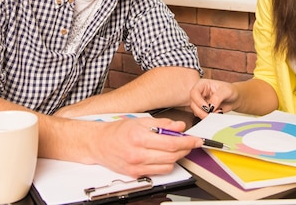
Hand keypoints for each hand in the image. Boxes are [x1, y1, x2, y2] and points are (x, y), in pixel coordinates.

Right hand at [83, 117, 202, 177]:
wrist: (98, 144)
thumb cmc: (117, 131)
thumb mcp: (140, 121)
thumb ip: (162, 123)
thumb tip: (179, 126)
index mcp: (139, 137)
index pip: (171, 142)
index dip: (187, 142)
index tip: (196, 140)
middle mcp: (138, 154)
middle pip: (172, 155)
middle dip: (185, 149)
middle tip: (190, 142)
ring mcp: (136, 166)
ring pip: (167, 166)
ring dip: (177, 157)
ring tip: (176, 147)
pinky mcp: (136, 174)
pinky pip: (159, 172)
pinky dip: (166, 164)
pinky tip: (164, 156)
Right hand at [189, 79, 238, 118]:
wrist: (235, 98)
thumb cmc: (230, 91)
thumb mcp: (226, 91)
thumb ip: (217, 97)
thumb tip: (210, 106)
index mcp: (202, 84)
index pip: (194, 92)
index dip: (199, 101)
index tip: (208, 108)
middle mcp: (200, 93)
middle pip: (193, 103)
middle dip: (201, 111)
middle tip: (211, 114)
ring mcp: (201, 102)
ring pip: (195, 111)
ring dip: (204, 115)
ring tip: (217, 112)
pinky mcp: (203, 109)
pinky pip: (200, 115)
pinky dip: (207, 117)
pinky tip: (216, 113)